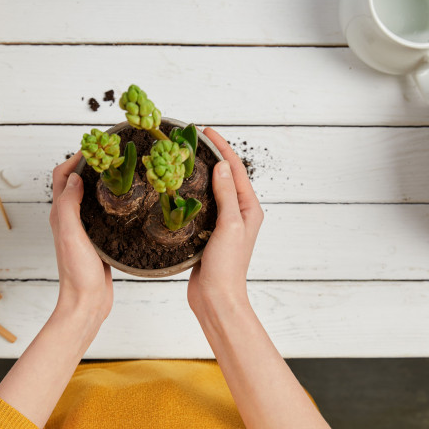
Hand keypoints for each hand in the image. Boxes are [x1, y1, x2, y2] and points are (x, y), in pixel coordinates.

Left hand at [49, 152, 112, 320]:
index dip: (75, 159)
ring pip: (89, 198)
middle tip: (111, 157)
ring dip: (100, 182)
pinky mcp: (96, 240)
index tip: (95, 148)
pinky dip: (110, 202)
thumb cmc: (77, 272)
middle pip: (75, 183)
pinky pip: (101, 214)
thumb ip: (69, 205)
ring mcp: (83, 230)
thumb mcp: (70, 234)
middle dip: (90, 166)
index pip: (62, 176)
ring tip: (121, 173)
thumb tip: (76, 177)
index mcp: (60, 215)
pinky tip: (126, 203)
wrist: (87, 303)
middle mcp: (68, 220)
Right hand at [188, 128, 263, 317]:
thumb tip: (222, 166)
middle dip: (212, 155)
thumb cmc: (227, 266)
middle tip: (192, 140)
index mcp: (249, 209)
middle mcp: (239, 213)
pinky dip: (192, 192)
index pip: (236, 170)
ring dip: (201, 173)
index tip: (206, 131)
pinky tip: (179, 188)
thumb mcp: (229, 226)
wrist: (216, 297)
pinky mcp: (209, 233)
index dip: (222, 148)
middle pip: (226, 176)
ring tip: (184, 157)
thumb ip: (226, 195)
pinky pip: (202, 205)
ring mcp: (224, 223)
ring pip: (213, 190)